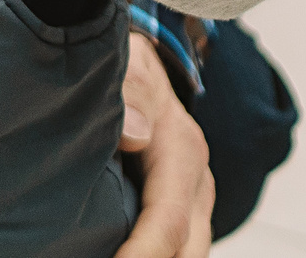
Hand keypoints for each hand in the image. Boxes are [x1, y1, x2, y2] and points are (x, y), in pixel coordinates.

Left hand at [113, 31, 214, 256]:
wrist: (147, 71)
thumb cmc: (131, 69)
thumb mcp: (129, 67)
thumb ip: (129, 92)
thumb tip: (135, 134)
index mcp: (182, 154)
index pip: (168, 220)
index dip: (142, 253)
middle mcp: (196, 185)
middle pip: (186, 251)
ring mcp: (191, 202)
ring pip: (184, 252)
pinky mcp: (179, 212)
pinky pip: (172, 246)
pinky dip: (149, 252)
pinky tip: (110, 252)